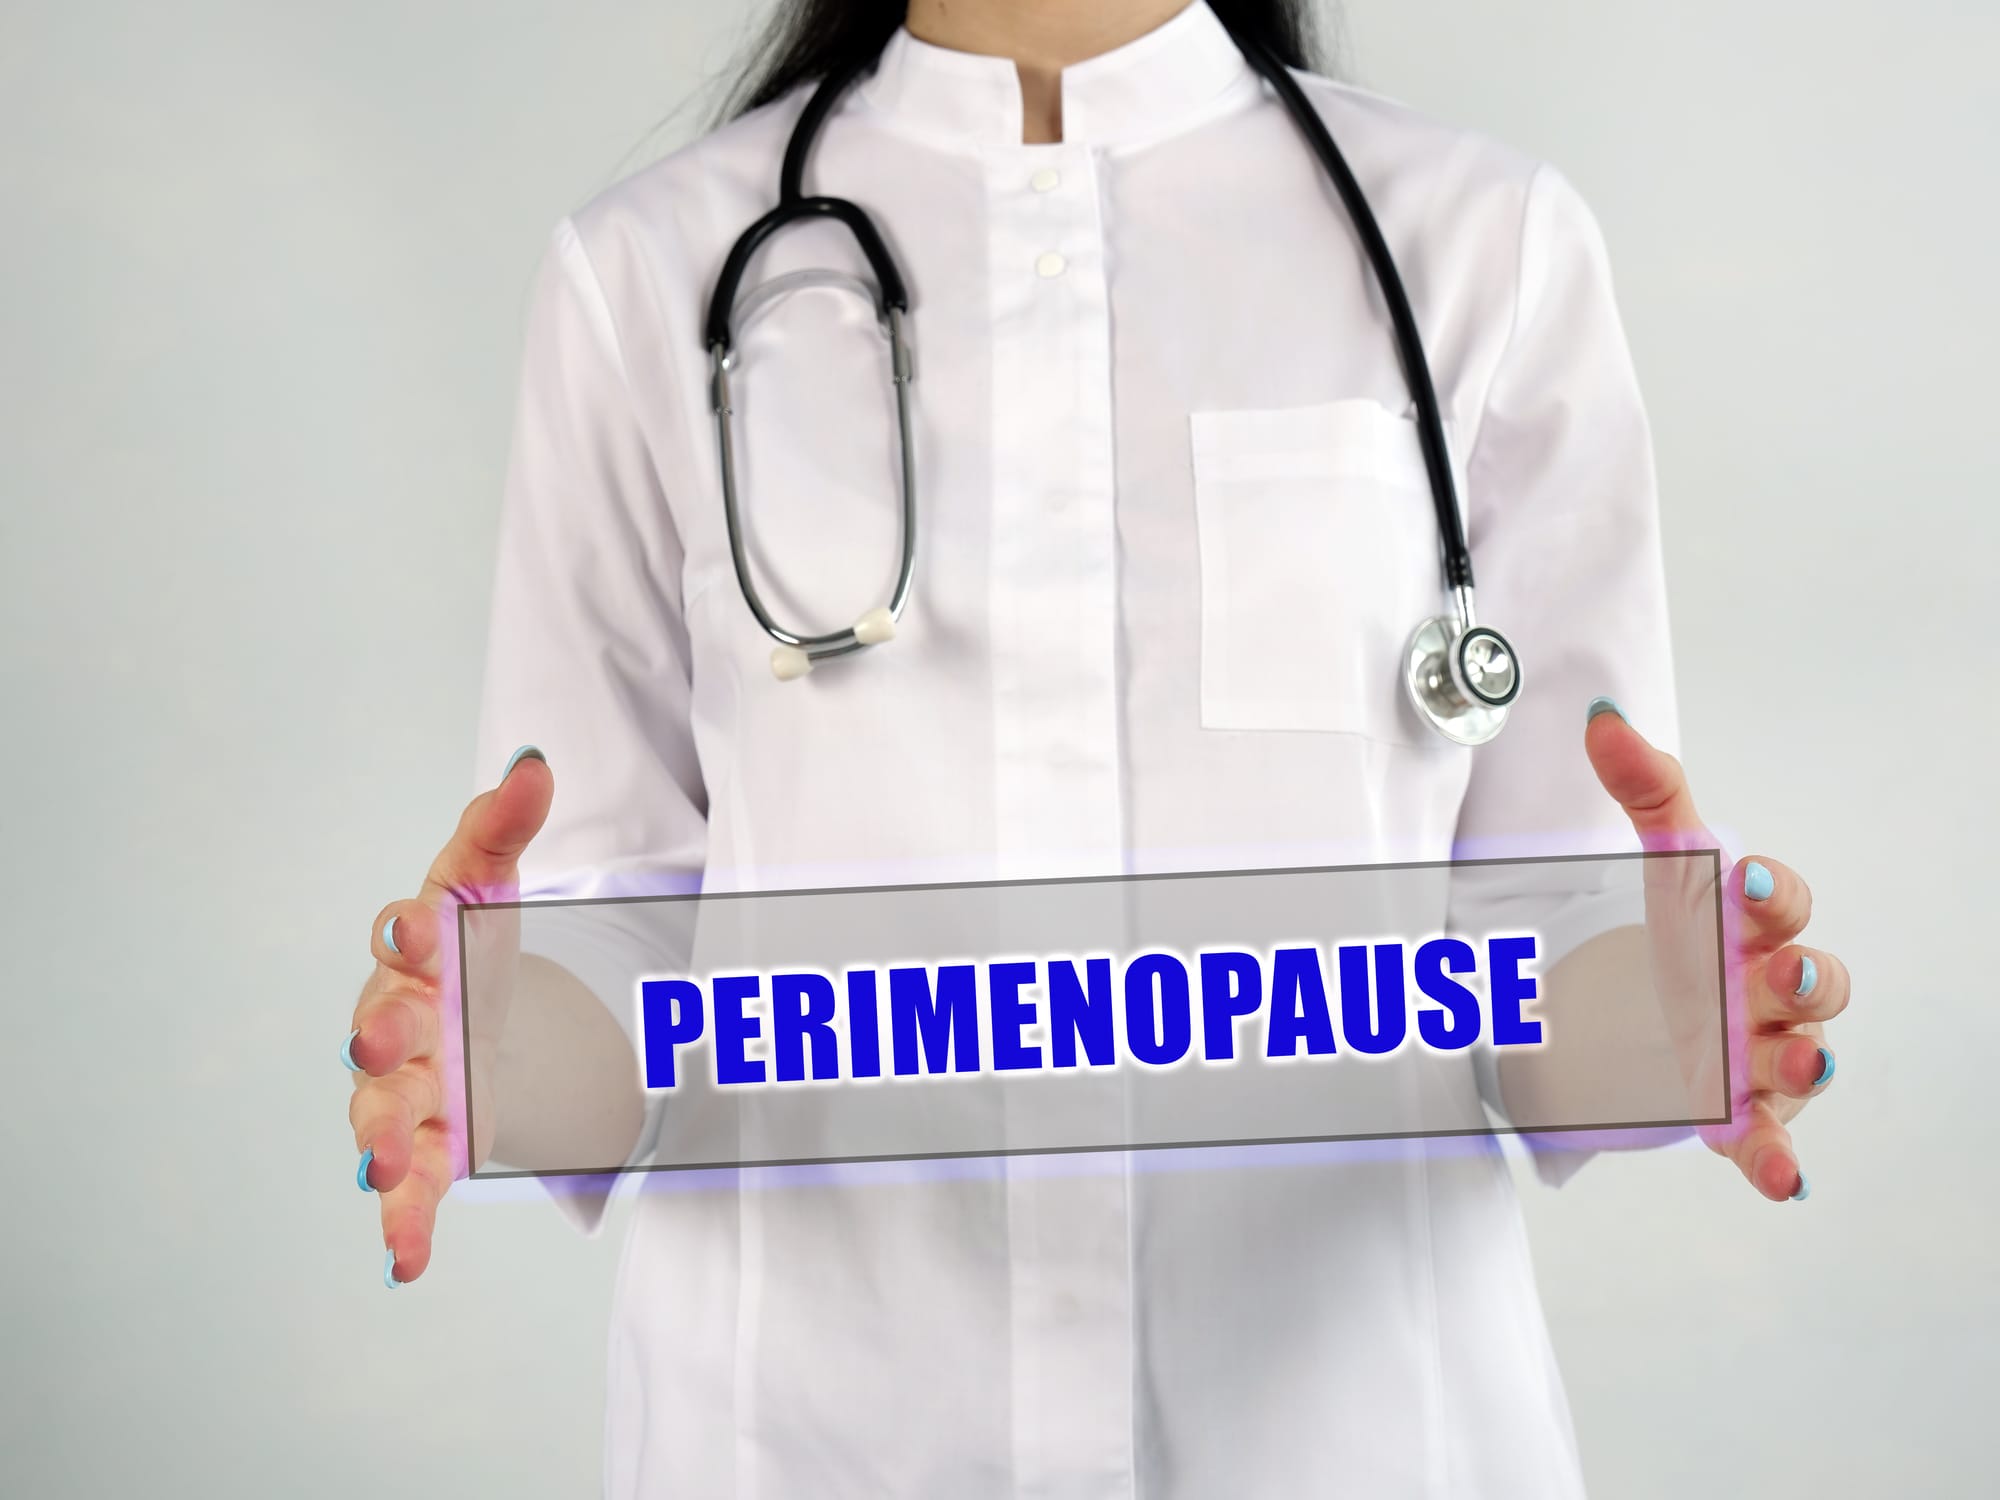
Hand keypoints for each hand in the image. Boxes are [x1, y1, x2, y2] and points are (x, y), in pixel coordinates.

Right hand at [344, 746, 553, 1284]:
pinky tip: (405, 1264)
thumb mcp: (491, 884)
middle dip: (380, 1039)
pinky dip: (404, 1225)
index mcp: (416, 956)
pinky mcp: (428, 1147)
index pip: (405, 938)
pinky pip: (411, 1191)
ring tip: (377, 1169)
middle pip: (383, 1032)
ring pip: (384, 1118)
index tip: (418, 929)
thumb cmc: (472, 943)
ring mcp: (407, 1092)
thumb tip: (533, 765)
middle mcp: (397, 1025)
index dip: (411, 935)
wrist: (473, 1013)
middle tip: (372, 1045)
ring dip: (379, 1142)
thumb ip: (504, 828)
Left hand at [1584, 701, 1847, 1201]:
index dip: (1772, 892)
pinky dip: (1777, 1161)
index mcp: (1754, 928)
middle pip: (1813, 987)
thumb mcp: (1662, 867)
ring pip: (1801, 1062)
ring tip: (1801, 1059)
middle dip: (1805, 979)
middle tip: (1785, 972)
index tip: (1749, 877)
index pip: (1782, 905)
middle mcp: (1772, 994)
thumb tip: (1604, 719)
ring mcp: (1763, 1058)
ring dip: (1804, 1061)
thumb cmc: (1685, 935)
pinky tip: (1783, 1180)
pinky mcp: (1741, 1116)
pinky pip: (1770, 1142)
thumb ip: (1644, 794)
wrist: (1661, 1015)